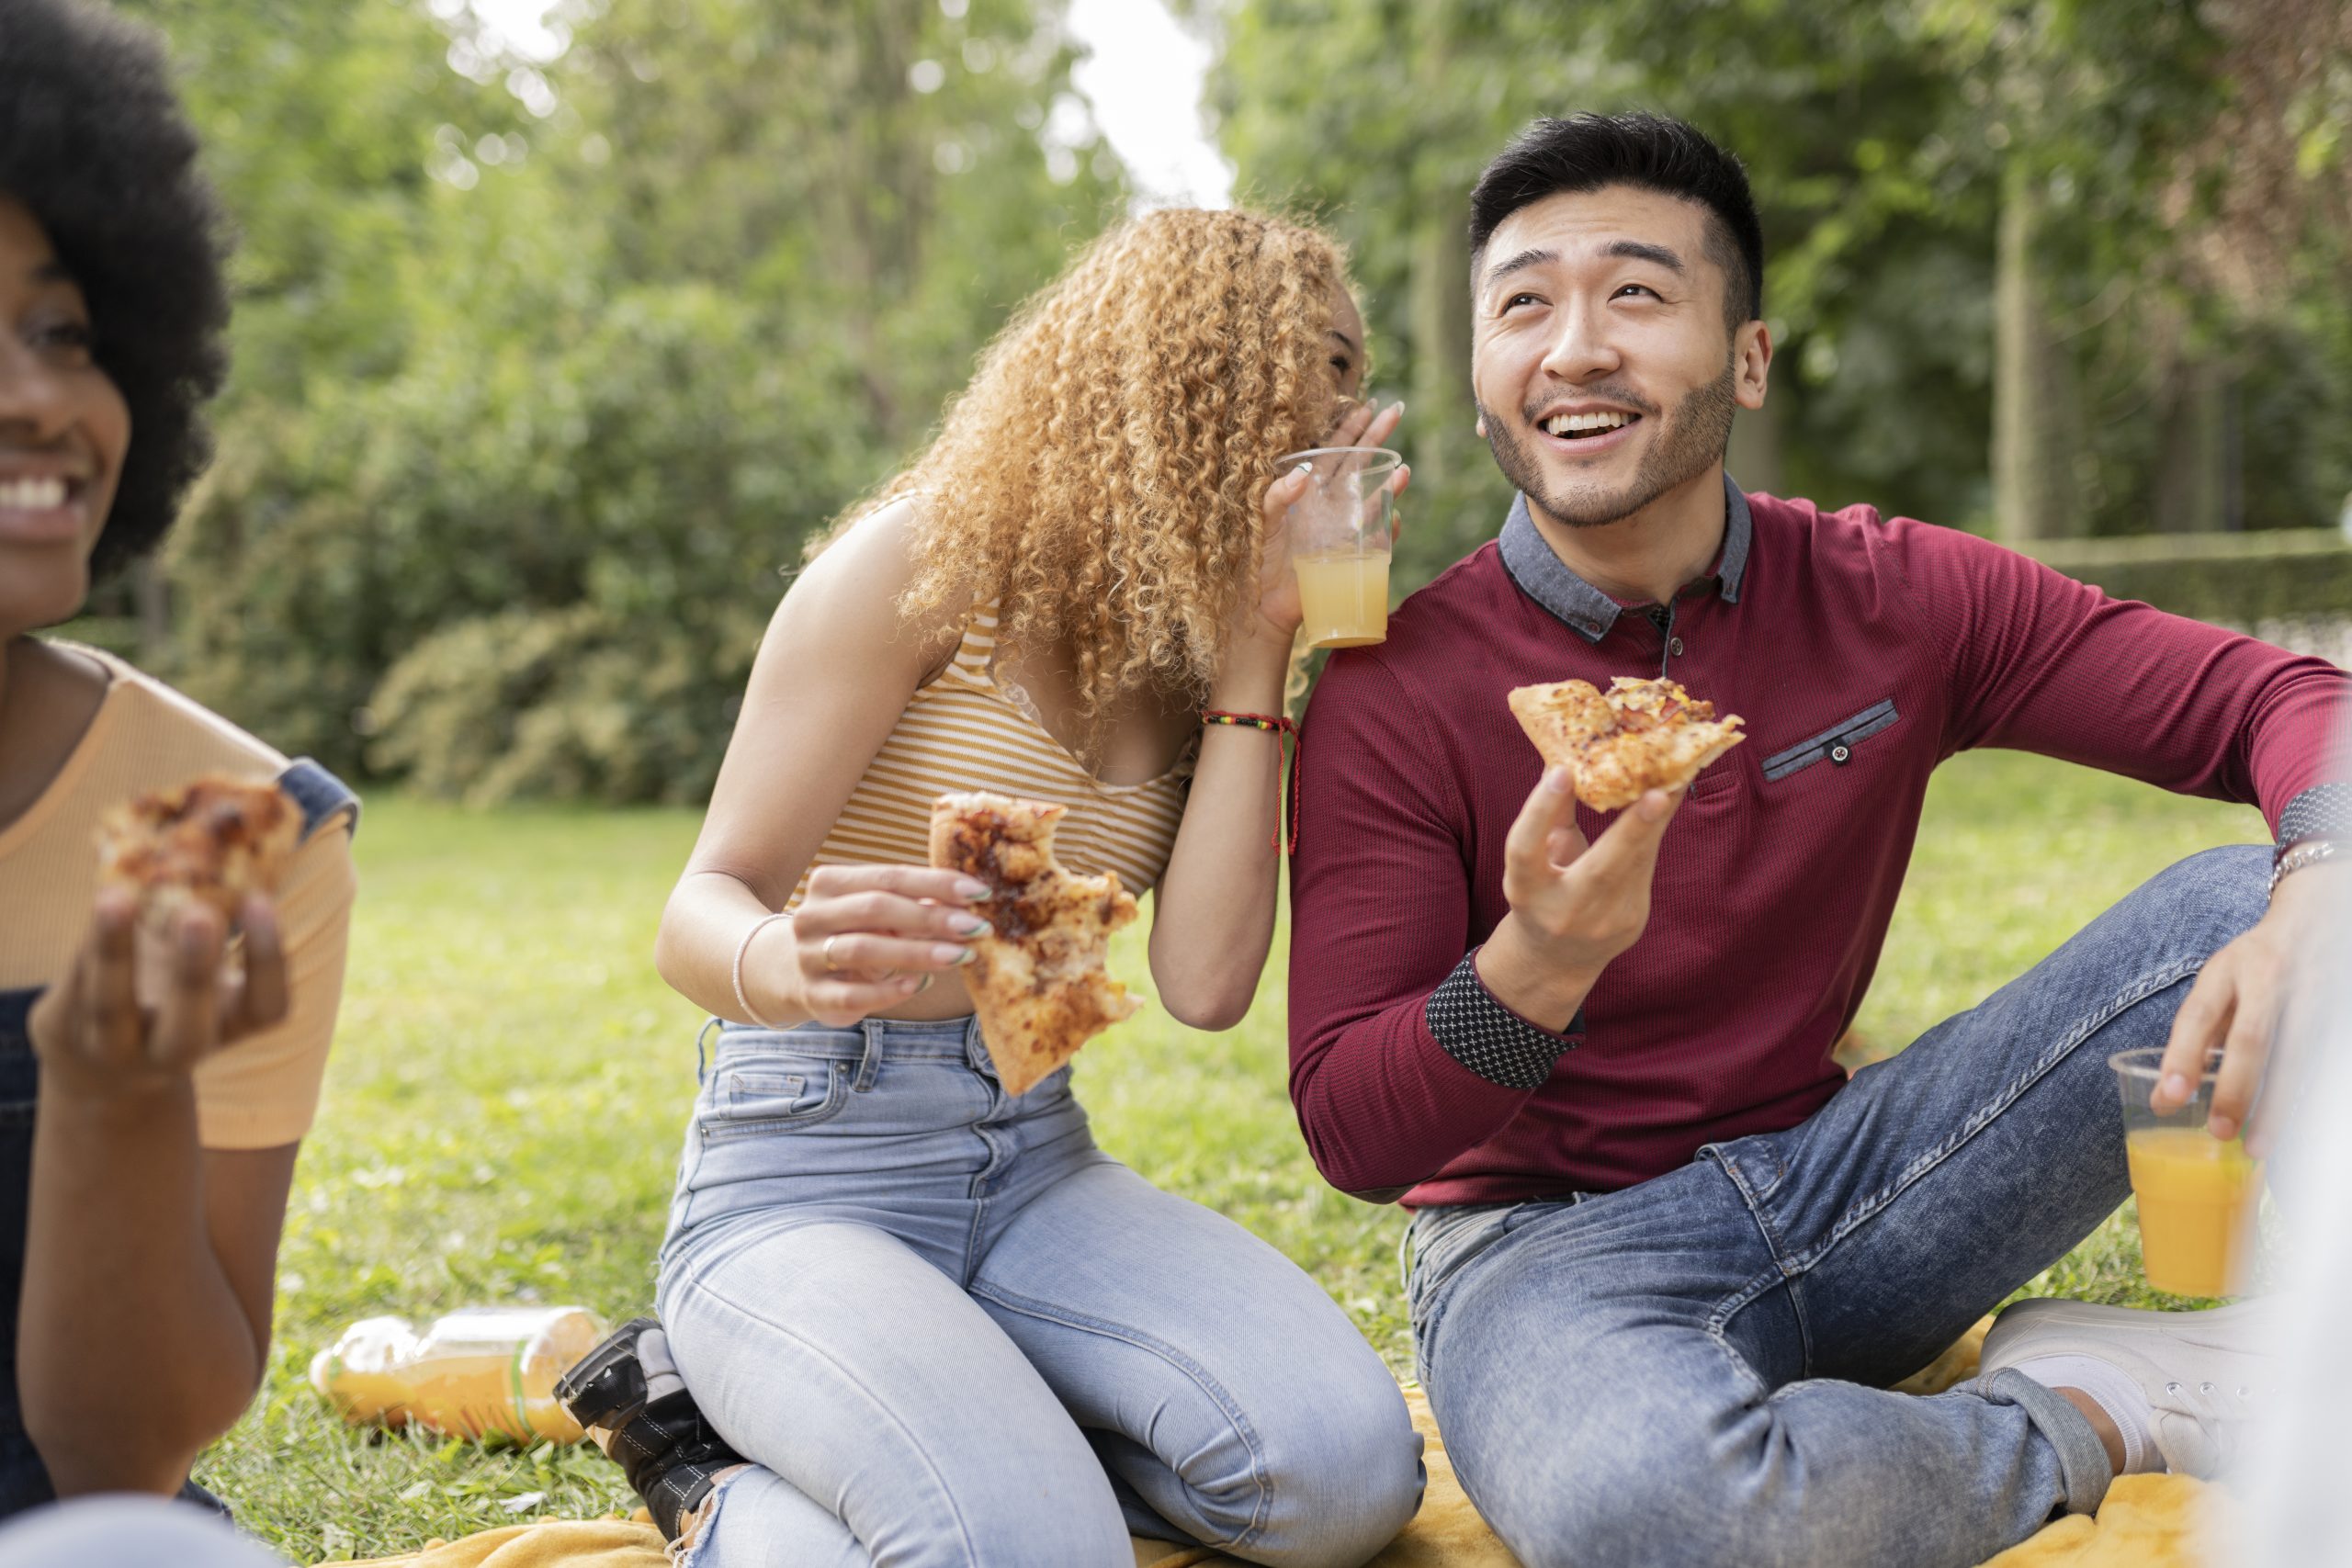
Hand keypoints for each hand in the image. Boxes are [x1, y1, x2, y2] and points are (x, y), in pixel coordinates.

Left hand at [29, 891, 288, 1101]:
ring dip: (114, 950)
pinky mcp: (66, 1029)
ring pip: (111, 1007)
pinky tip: (102, 897)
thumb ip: (213, 924)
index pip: (265, 1009)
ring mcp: (114, 1048)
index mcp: (227, 1028)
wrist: (98, 1056)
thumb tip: (219, 843)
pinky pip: (75, 981)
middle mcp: (174, 1051)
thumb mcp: (204, 972)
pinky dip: (88, 939)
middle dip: (194, 973)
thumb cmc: (170, 994)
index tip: (260, 899)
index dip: (267, 959)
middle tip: (200, 913)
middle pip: (187, 1030)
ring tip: (116, 896)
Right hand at [770, 864, 994, 1026]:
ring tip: (960, 955)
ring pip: (864, 950)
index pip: (889, 877)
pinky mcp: (813, 995)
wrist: (790, 971)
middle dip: (931, 918)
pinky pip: (852, 994)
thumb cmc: (852, 933)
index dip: (936, 883)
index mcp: (829, 883)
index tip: (980, 893)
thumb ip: (914, 904)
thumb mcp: (876, 911)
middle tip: (976, 927)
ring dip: (917, 952)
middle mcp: (812, 916)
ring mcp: (808, 956)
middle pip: (875, 909)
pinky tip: (920, 983)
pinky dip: (889, 990)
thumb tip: (970, 903)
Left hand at [1243, 400, 1409, 647]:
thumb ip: (1276, 495)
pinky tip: (1394, 517)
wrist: (1262, 603)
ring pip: (1371, 499)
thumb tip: (1303, 474)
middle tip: (1397, 411)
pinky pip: (1373, 539)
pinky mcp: (1348, 554)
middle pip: (1358, 465)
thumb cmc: (1256, 559)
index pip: (1332, 452)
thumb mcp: (1260, 519)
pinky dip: (1386, 529)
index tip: (1368, 406)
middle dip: (1377, 438)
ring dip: (1389, 484)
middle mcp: (1328, 504)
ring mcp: (1341, 528)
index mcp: (1307, 490)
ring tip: (1404, 469)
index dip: (1349, 429)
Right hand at [1476, 771, 1683, 1026]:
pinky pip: (1646, 867)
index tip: (1562, 771)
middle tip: (1659, 792)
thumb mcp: (1534, 858)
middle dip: (1632, 831)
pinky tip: (1668, 800)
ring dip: (1657, 821)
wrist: (1557, 958)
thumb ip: (1548, 814)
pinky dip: (1655, 832)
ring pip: (1636, 865)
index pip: (1524, 849)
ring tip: (1675, 778)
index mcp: (1526, 891)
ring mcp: (1603, 922)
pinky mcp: (1633, 921)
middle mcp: (1563, 912)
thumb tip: (1561, 757)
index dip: (1540, 809)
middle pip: (1599, 870)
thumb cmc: (1542, 892)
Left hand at [2151, 862, 2340, 1153]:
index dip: (2182, 1056)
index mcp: (2230, 968)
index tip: (2169, 1098)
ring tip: (2257, 1148)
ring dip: (2276, 1105)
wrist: (2322, 918)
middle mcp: (2271, 980)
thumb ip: (2195, 1036)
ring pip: (2295, 1058)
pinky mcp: (2337, 1018)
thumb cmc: (2257, 962)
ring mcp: (2312, 996)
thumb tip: (2164, 1100)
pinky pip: (2321, 1063)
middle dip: (2235, 1089)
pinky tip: (2294, 1129)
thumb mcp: (2219, 982)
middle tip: (2219, 1133)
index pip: (2199, 1014)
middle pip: (2252, 1039)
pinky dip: (2306, 1096)